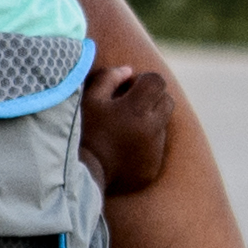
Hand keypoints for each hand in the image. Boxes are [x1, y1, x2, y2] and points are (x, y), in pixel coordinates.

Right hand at [80, 62, 176, 196]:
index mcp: (136, 109)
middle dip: (152, 98)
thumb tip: (128, 71)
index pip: (157, 82)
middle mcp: (151, 129)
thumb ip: (109, 79)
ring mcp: (154, 150)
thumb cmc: (82, 132)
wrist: (80, 176)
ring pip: (162, 125)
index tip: (127, 89)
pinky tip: (123, 149)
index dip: (144, 81)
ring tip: (124, 129)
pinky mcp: (153, 168)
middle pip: (167, 101)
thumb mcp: (89, 100)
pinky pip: (156, 149)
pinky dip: (145, 145)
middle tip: (129, 106)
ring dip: (149, 121)